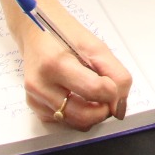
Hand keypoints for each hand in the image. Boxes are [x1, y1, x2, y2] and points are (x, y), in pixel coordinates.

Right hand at [17, 7, 131, 129]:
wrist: (35, 31)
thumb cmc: (65, 34)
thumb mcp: (95, 46)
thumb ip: (114, 74)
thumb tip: (120, 104)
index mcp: (56, 63)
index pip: (94, 90)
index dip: (113, 92)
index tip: (115, 86)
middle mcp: (41, 84)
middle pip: (83, 115)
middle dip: (104, 110)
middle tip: (109, 97)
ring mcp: (35, 98)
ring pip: (75, 123)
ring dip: (92, 114)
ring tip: (94, 95)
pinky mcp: (34, 106)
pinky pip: (64, 122)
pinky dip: (77, 114)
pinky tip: (76, 96)